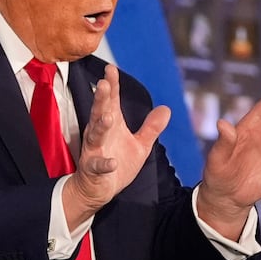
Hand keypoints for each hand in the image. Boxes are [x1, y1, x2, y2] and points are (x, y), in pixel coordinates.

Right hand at [61, 66, 169, 227]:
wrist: (98, 189)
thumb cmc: (116, 163)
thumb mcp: (139, 145)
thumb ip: (151, 128)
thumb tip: (166, 109)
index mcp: (112, 125)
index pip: (111, 101)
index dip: (111, 85)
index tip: (111, 69)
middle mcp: (101, 134)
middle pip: (100, 112)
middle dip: (101, 99)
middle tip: (102, 83)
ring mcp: (95, 151)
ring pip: (95, 135)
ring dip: (100, 126)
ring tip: (108, 117)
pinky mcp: (93, 169)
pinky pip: (98, 165)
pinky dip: (104, 164)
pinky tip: (111, 163)